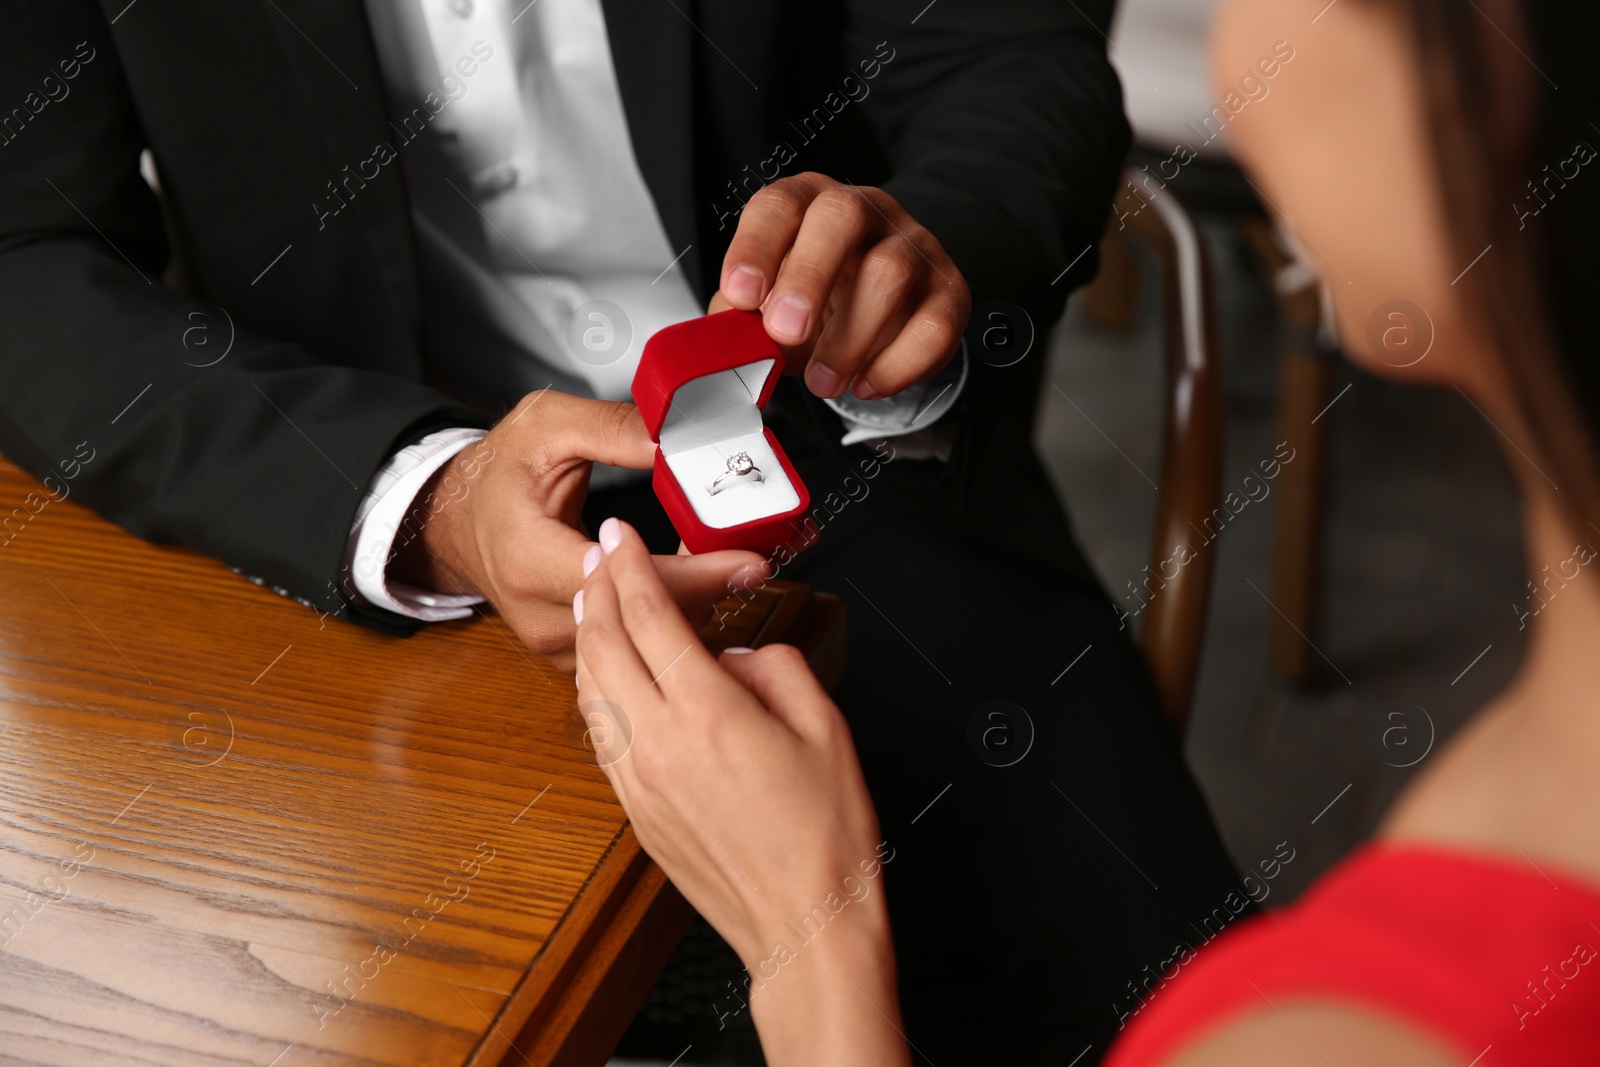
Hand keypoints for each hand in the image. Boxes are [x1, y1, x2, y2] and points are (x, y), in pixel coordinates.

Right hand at [389, 390, 762, 671]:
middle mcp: (542, 616)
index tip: (748, 559)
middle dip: (713, 588)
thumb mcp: (546, 426)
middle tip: (762, 556)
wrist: (455, 519)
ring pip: (646, 643)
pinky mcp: (572, 656)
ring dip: (696, 604)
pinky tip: (699, 588)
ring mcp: (557, 645)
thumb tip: (675, 436)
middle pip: (646, 621)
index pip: (627, 583)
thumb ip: (614, 429)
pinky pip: (635, 648)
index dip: (696, 573)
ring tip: (733, 565)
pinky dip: (671, 618)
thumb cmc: (496, 474)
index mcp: (529, 560)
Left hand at [574, 518, 908, 1066]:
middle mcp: (660, 743)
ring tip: (592, 605)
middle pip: (604, 646)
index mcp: (710, 712)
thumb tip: (739, 656)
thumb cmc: (824, 836)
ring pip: (590, 690)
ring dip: (586, 638)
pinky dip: (594, 691)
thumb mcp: (826, 729)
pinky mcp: (635, 811)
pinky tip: (604, 678)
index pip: (651, 618)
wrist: (804, 923)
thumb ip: (777, 669)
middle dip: (597, 591)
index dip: (631, 568)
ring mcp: (640, 780)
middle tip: (597, 556)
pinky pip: (600, 734)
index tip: (619, 537)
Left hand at [712, 172, 969, 402]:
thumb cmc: (815, 301)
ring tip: (822, 380)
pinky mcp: (949, 291)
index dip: (756, 247)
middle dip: (809, 277)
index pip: (780, 205)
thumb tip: (723, 343)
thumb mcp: (767, 303)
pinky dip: (897, 364)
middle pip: (842, 217)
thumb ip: (741, 317)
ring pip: (891, 272)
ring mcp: (913, 246)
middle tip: (785, 333)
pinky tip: (865, 382)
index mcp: (808, 204)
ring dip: (850, 337)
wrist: (879, 310)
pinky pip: (935, 323)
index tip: (740, 294)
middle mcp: (864, 212)